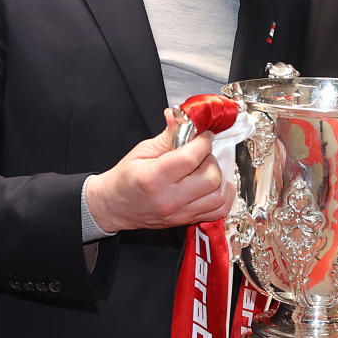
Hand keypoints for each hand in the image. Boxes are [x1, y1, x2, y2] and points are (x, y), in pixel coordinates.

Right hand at [86, 112, 234, 231]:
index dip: (203, 141)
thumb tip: (181, 117)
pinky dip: (223, 196)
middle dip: (211, 159)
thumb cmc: (125, 179)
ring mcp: (180, 213)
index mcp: (154, 178)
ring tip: (206, 168)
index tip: (204, 135)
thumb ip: (168, 135)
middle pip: (210, 178)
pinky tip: (215, 185)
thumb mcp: (142, 151)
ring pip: (219, 196)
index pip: (191, 158)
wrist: (114, 206)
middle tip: (202, 153)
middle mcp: (169, 199)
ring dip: (219, 178)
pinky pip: (218, 211)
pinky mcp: (187, 220)